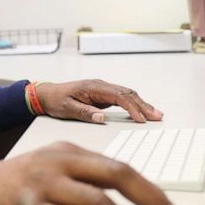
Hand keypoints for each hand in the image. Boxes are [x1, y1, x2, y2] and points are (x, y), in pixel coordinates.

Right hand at [0, 142, 178, 204]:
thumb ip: (83, 179)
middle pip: (117, 175)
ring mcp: (45, 184)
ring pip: (98, 201)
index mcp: (68, 151)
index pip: (119, 167)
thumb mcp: (49, 168)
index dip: (150, 191)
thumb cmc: (12, 185)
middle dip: (150, 201)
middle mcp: (59, 162)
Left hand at [35, 79, 161, 123]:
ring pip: (127, 95)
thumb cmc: (56, 101)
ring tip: (156, 115)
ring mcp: (103, 90)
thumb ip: (85, 113)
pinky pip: (122, 98)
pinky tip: (142, 112)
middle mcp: (101, 86)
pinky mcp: (103, 95)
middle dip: (143, 105)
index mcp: (93, 88)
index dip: (132, 107)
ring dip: (142, 104)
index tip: (141, 119)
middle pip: (127, 93)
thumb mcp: (67, 109)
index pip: (118, 96)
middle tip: (157, 117)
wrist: (47, 95)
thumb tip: (102, 118)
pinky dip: (134, 105)